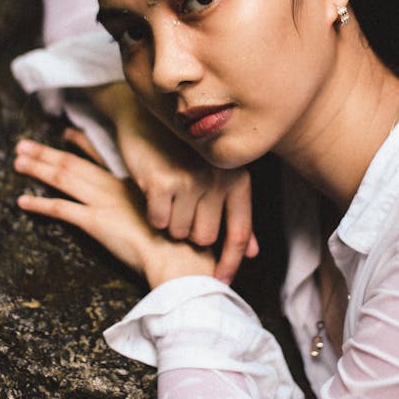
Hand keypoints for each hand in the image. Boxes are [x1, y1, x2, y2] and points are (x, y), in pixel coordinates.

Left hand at [14, 138, 214, 288]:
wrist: (178, 254)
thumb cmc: (180, 240)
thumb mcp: (169, 211)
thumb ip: (160, 202)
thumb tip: (156, 204)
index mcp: (130, 184)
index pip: (98, 158)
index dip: (80, 144)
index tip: (67, 133)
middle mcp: (112, 188)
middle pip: (72, 165)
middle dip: (46, 153)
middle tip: (24, 145)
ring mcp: (103, 202)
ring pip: (63, 179)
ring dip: (38, 169)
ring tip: (18, 161)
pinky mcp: (95, 221)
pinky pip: (61, 209)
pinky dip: (41, 204)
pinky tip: (23, 200)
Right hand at [85, 83, 258, 283]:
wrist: (144, 115)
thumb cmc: (181, 148)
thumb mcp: (215, 173)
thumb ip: (234, 211)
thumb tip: (253, 252)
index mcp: (236, 177)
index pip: (239, 233)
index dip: (231, 263)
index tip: (221, 283)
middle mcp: (218, 179)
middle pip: (205, 238)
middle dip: (190, 231)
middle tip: (180, 207)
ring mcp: (191, 181)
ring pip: (180, 233)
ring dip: (171, 222)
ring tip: (168, 194)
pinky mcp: (163, 183)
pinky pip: (158, 221)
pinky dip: (154, 213)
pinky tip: (154, 190)